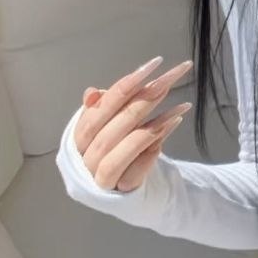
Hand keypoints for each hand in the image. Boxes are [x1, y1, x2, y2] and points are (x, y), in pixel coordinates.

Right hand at [73, 56, 193, 193]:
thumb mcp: (111, 121)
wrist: (127, 186)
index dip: (125, 85)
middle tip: (168, 81)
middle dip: (142, 101)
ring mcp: (100, 179)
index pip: (99, 108)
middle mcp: (85, 158)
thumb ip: (104, 106)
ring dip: (150, 128)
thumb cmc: (119, 145)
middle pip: (111, 129)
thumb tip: (92, 93)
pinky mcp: (120, 192)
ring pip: (120, 152)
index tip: (154, 64)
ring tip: (178, 109)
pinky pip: (135, 172)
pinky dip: (152, 151)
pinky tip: (172, 129)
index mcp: (79, 136)